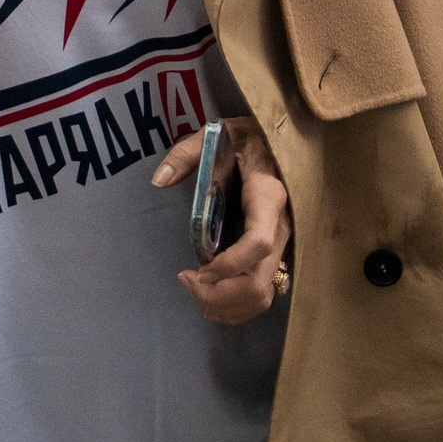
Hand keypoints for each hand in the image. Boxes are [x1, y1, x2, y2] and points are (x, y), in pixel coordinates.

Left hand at [152, 116, 292, 325]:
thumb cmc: (245, 140)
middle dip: (219, 294)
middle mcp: (281, 226)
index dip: (229, 265)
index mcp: (267, 196)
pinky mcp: (279, 254)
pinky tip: (211, 295)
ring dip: (227, 305)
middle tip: (187, 281)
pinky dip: (238, 306)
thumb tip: (158, 180)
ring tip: (195, 291)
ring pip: (264, 294)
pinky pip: (265, 292)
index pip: (257, 243)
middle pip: (258, 281)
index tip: (199, 270)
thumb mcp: (215, 135)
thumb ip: (185, 154)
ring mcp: (284, 244)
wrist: (280, 144)